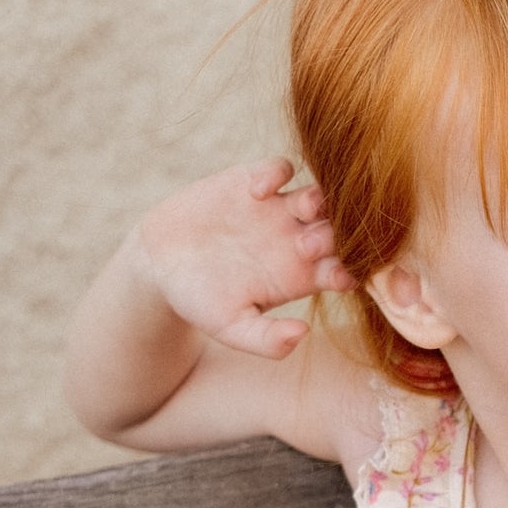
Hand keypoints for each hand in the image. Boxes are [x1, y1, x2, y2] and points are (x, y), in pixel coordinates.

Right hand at [132, 157, 353, 360]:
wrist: (159, 266)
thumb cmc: (200, 302)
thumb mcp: (230, 328)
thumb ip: (266, 340)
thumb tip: (301, 335)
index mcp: (301, 276)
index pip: (344, 270)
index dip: (348, 270)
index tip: (331, 276)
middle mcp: (297, 241)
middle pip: (339, 230)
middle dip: (336, 235)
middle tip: (306, 245)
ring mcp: (277, 209)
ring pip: (319, 195)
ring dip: (319, 199)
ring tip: (299, 210)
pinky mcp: (252, 182)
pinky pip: (281, 168)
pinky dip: (277, 172)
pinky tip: (257, 191)